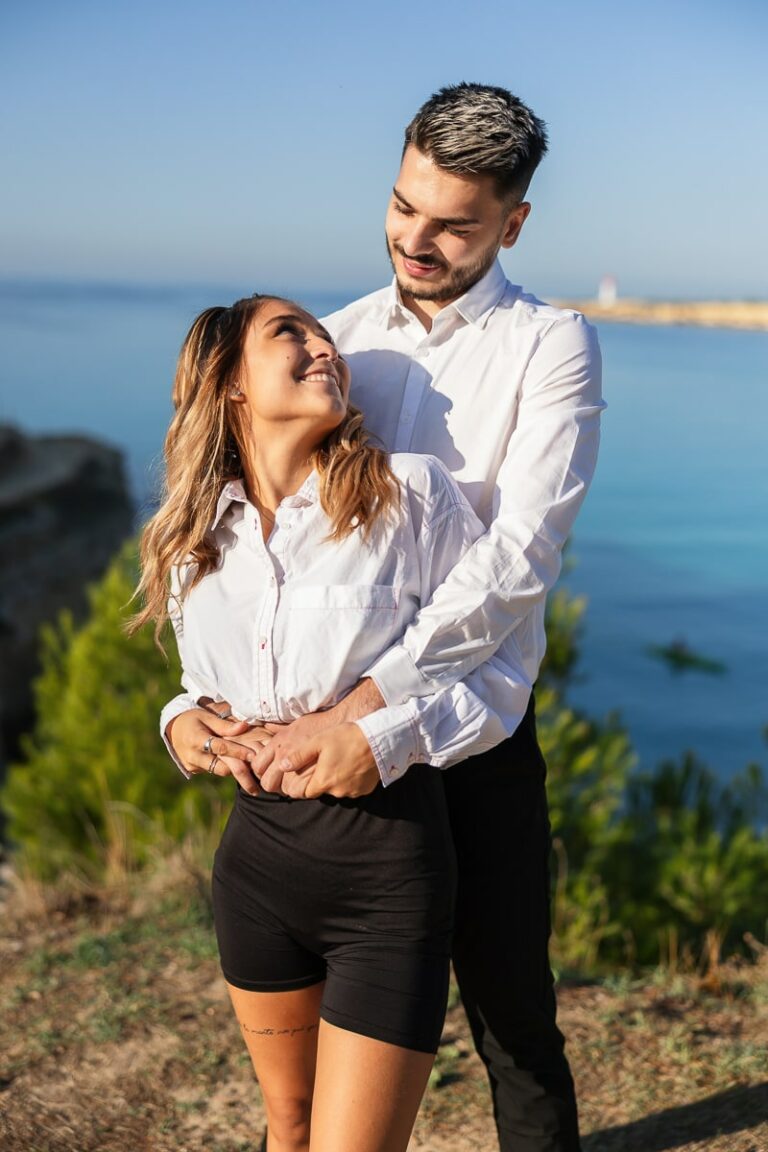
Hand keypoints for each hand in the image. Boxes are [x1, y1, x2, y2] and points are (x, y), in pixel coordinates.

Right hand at [165, 706, 269, 795]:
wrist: (173, 730)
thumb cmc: (194, 719)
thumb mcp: (206, 717)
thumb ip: (224, 725)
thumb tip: (244, 726)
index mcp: (195, 738)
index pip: (220, 747)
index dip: (237, 752)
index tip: (254, 755)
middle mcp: (193, 755)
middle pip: (220, 767)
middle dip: (240, 771)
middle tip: (259, 777)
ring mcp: (192, 765)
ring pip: (219, 771)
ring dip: (235, 772)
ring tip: (255, 779)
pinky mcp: (193, 770)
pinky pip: (213, 771)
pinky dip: (226, 769)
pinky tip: (241, 772)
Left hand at [250, 677, 384, 791]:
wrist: (378, 739)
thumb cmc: (347, 737)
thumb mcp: (318, 741)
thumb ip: (299, 756)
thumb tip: (282, 766)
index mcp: (323, 781)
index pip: (305, 792)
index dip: (303, 783)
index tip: (307, 772)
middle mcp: (337, 791)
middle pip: (322, 790)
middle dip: (322, 779)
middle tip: (327, 761)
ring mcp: (352, 792)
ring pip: (338, 789)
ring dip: (337, 779)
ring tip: (342, 759)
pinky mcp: (365, 789)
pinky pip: (353, 788)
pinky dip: (351, 779)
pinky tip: (353, 764)